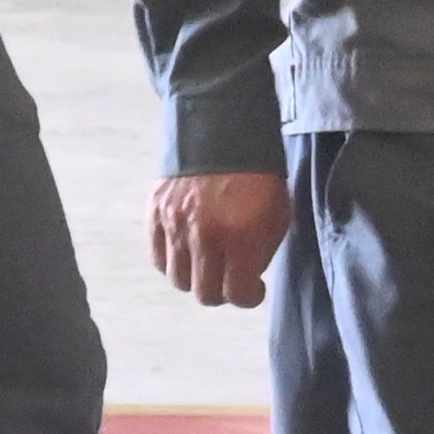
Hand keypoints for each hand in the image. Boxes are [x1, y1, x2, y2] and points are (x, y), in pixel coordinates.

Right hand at [151, 170, 285, 308]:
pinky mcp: (156, 214)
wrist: (225, 136)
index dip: (247, 298)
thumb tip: (245, 279)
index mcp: (241, 236)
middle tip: (230, 280)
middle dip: (222, 292)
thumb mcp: (277, 216)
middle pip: (204, 293)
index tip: (252, 290)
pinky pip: (158, 258)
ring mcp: (176, 225)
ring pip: (178, 280)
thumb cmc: (259, 179)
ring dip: (196, 279)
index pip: (235, 293)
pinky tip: (189, 253)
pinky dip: (173, 262)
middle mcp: (205, 235)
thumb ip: (260, 253)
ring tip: (209, 265)